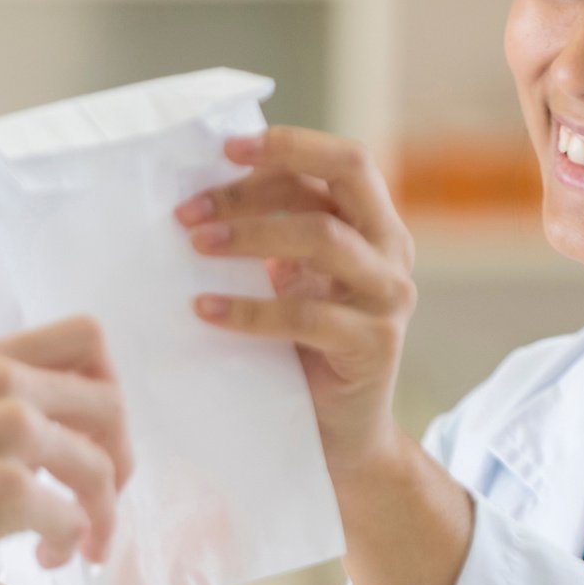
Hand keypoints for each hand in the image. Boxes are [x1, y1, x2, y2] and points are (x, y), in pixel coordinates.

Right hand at [0, 296, 131, 584]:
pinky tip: (47, 561)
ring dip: (103, 513)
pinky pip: (73, 520)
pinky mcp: (7, 495)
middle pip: (112, 400)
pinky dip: (72, 546)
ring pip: (101, 467)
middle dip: (121, 453)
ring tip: (85, 545)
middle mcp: (1, 386)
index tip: (94, 429)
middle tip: (103, 495)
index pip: (85, 338)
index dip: (107, 383)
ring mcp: (7, 438)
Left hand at [178, 126, 418, 479]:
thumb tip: (200, 197)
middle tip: (192, 207)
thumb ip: (272, 237)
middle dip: (266, 179)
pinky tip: (205, 309)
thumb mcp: (291, 282)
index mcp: (374, 225)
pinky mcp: (373, 345)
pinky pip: (305, 315)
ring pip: (324, 238)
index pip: (341, 162)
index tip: (225, 149)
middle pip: (346, 178)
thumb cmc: (303, 352)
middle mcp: (391, 251)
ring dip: (251, 235)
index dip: (288, 146)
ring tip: (196, 245)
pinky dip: (248, 310)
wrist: (340, 437)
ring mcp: (388, 297)